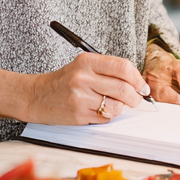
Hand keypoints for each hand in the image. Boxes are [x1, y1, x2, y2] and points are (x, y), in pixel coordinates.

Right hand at [26, 53, 148, 124]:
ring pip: (116, 106)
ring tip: (110, 104)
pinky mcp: (78, 114)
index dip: (138, 79)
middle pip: (123, 88)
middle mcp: (83, 77)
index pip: (123, 67)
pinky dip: (106, 116)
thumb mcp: (83, 66)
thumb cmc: (63, 81)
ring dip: (119, 108)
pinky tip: (96, 110)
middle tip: (136, 99)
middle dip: (135, 97)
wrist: (36, 95)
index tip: (142, 87)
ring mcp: (80, 97)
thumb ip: (108, 70)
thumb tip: (137, 83)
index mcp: (87, 61)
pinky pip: (105, 118)